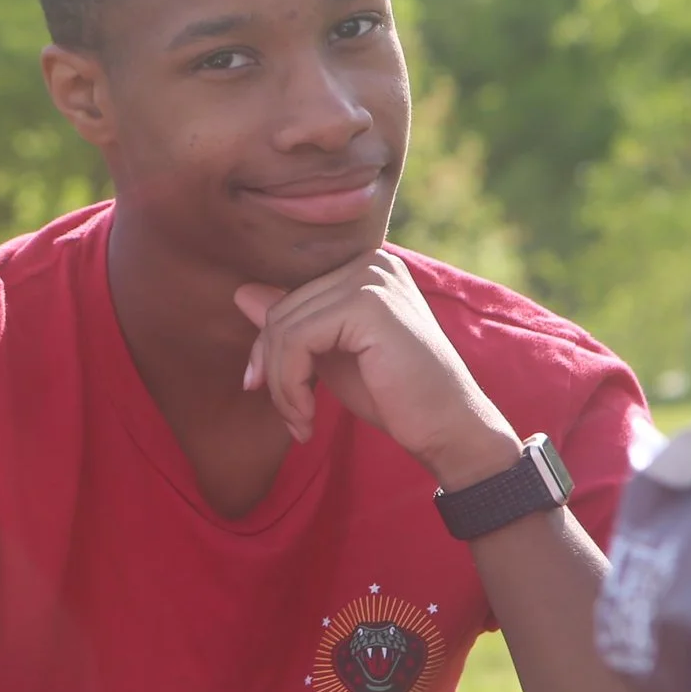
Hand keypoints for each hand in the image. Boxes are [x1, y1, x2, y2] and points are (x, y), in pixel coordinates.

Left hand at [236, 250, 520, 488]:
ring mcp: (372, 279)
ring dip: (282, 385)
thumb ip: (294, 325)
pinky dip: (291, 385)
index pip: (290, 296)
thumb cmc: (395, 396)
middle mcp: (371, 262)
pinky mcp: (369, 305)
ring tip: (300, 421)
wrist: (449, 429)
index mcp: (365, 268)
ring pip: (284, 327)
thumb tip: (241, 291)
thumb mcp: (331, 357)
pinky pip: (298, 340)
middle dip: (272, 369)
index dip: (268, 346)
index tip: (264, 388)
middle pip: (282, 309)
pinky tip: (307, 416)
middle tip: (290, 417)